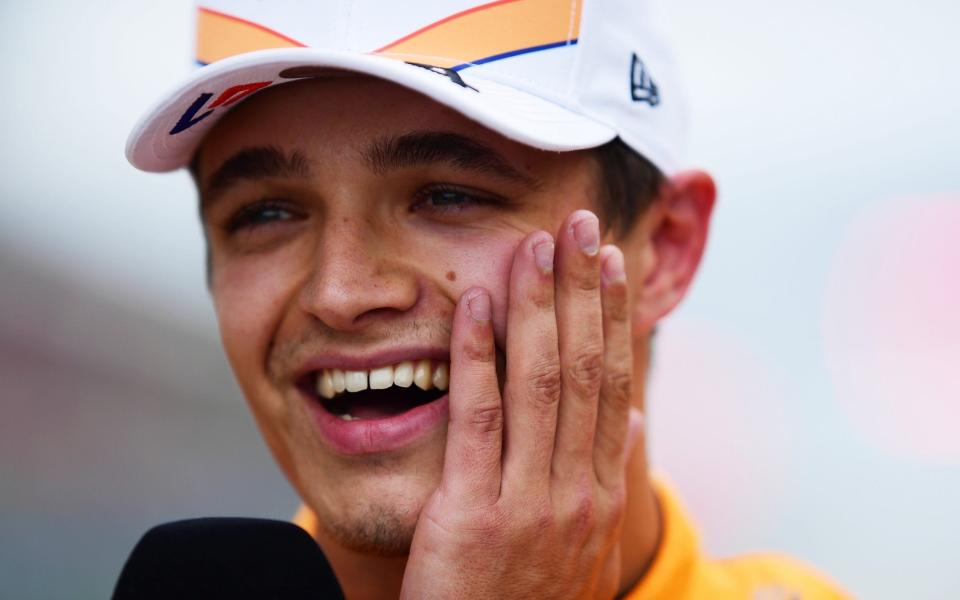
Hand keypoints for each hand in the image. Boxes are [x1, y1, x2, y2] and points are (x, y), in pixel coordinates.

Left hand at [400, 210, 643, 598]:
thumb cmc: (529, 596)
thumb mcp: (584, 540)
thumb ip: (605, 474)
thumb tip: (634, 416)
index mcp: (601, 490)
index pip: (614, 382)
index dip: (613, 316)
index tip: (612, 261)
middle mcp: (576, 489)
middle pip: (585, 368)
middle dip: (585, 290)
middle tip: (582, 224)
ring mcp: (528, 500)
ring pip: (540, 382)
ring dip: (540, 305)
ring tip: (539, 244)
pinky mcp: (472, 513)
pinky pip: (477, 418)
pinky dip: (476, 354)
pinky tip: (477, 304)